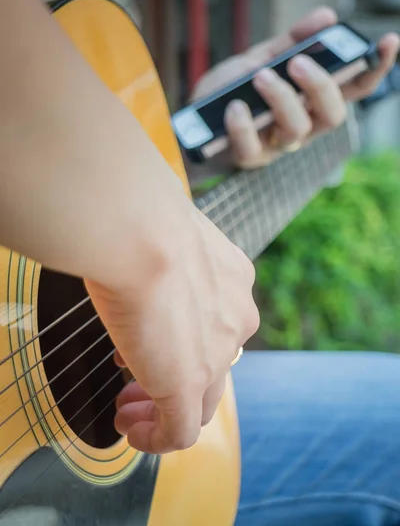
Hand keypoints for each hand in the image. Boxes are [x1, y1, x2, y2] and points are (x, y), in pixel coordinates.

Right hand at [87, 200, 258, 454]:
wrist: (144, 233)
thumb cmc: (144, 220)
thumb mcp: (165, 234)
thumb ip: (163, 253)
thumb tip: (138, 257)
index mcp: (233, 279)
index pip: (217, 323)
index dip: (182, 337)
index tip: (147, 339)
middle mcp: (236, 318)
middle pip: (214, 366)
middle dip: (174, 376)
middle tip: (136, 383)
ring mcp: (217, 354)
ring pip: (201, 400)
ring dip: (163, 409)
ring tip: (130, 410)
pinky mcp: (188, 385)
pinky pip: (180, 431)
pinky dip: (156, 438)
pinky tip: (133, 431)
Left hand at [192, 7, 399, 168]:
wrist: (195, 119)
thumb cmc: (235, 90)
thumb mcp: (262, 58)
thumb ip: (292, 41)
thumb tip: (327, 17)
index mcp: (312, 101)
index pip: (354, 89)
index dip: (375, 68)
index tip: (388, 41)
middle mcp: (303, 126)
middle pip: (332, 115)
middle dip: (320, 86)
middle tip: (298, 62)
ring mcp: (276, 145)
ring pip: (296, 131)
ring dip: (282, 100)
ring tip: (260, 76)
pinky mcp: (248, 158)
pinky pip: (252, 149)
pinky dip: (244, 127)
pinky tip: (235, 107)